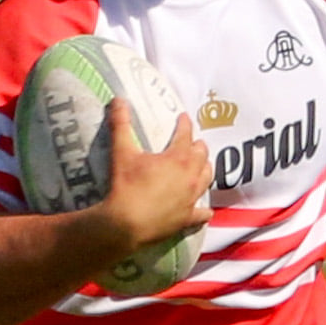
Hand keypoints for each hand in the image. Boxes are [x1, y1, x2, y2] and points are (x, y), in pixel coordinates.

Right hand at [99, 102, 212, 251]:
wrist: (125, 224)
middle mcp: (190, 177)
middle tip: (193, 142)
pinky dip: (204, 211)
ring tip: (202, 166)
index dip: (185, 124)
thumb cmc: (125, 186)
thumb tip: (118, 99)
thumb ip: (121, 124)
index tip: (184, 117)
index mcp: (177, 158)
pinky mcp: (187, 219)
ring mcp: (191, 199)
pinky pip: (202, 214)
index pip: (185, 135)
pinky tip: (206, 211)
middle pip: (201, 156)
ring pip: (206, 180)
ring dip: (205, 170)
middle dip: (198, 146)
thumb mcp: (121, 152)